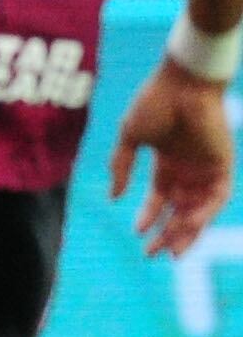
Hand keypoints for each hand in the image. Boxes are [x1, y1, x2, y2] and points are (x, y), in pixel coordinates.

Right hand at [111, 59, 235, 256]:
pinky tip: (188, 224)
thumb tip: (114, 197)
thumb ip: (121, 166)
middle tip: (156, 254)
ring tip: (173, 248)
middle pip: (181, 211)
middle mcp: (188, 169)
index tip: (137, 233)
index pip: (161, 199)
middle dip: (168, 233)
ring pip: (199, 209)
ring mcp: (206, 168)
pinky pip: (216, 197)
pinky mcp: (222, 165)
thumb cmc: (155, 102)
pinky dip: (204, 212)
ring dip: (187, 230)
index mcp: (167, 162)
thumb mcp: (130, 137)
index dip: (149, 217)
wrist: (183, 83)